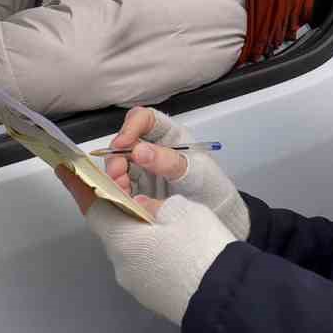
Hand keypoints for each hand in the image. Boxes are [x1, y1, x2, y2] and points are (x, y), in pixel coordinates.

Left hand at [57, 167, 236, 324]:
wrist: (223, 300)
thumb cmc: (199, 247)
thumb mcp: (180, 210)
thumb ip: (154, 205)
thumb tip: (144, 210)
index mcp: (122, 239)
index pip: (94, 208)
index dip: (81, 187)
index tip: (67, 171)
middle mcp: (121, 265)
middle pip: (115, 230)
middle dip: (123, 212)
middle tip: (139, 195)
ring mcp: (137, 286)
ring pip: (133, 251)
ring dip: (142, 235)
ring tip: (170, 226)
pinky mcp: (154, 299)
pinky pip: (148, 268)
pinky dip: (156, 254)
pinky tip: (178, 251)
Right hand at [103, 106, 248, 239]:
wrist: (216, 213)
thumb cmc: (210, 187)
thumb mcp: (194, 171)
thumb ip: (167, 161)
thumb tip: (139, 150)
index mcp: (171, 135)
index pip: (145, 119)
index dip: (131, 126)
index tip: (122, 143)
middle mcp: (154, 147)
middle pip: (126, 142)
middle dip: (118, 156)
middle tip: (118, 173)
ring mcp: (145, 167)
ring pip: (120, 163)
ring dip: (116, 175)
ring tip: (122, 189)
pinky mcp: (139, 186)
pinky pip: (122, 184)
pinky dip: (119, 190)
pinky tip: (124, 197)